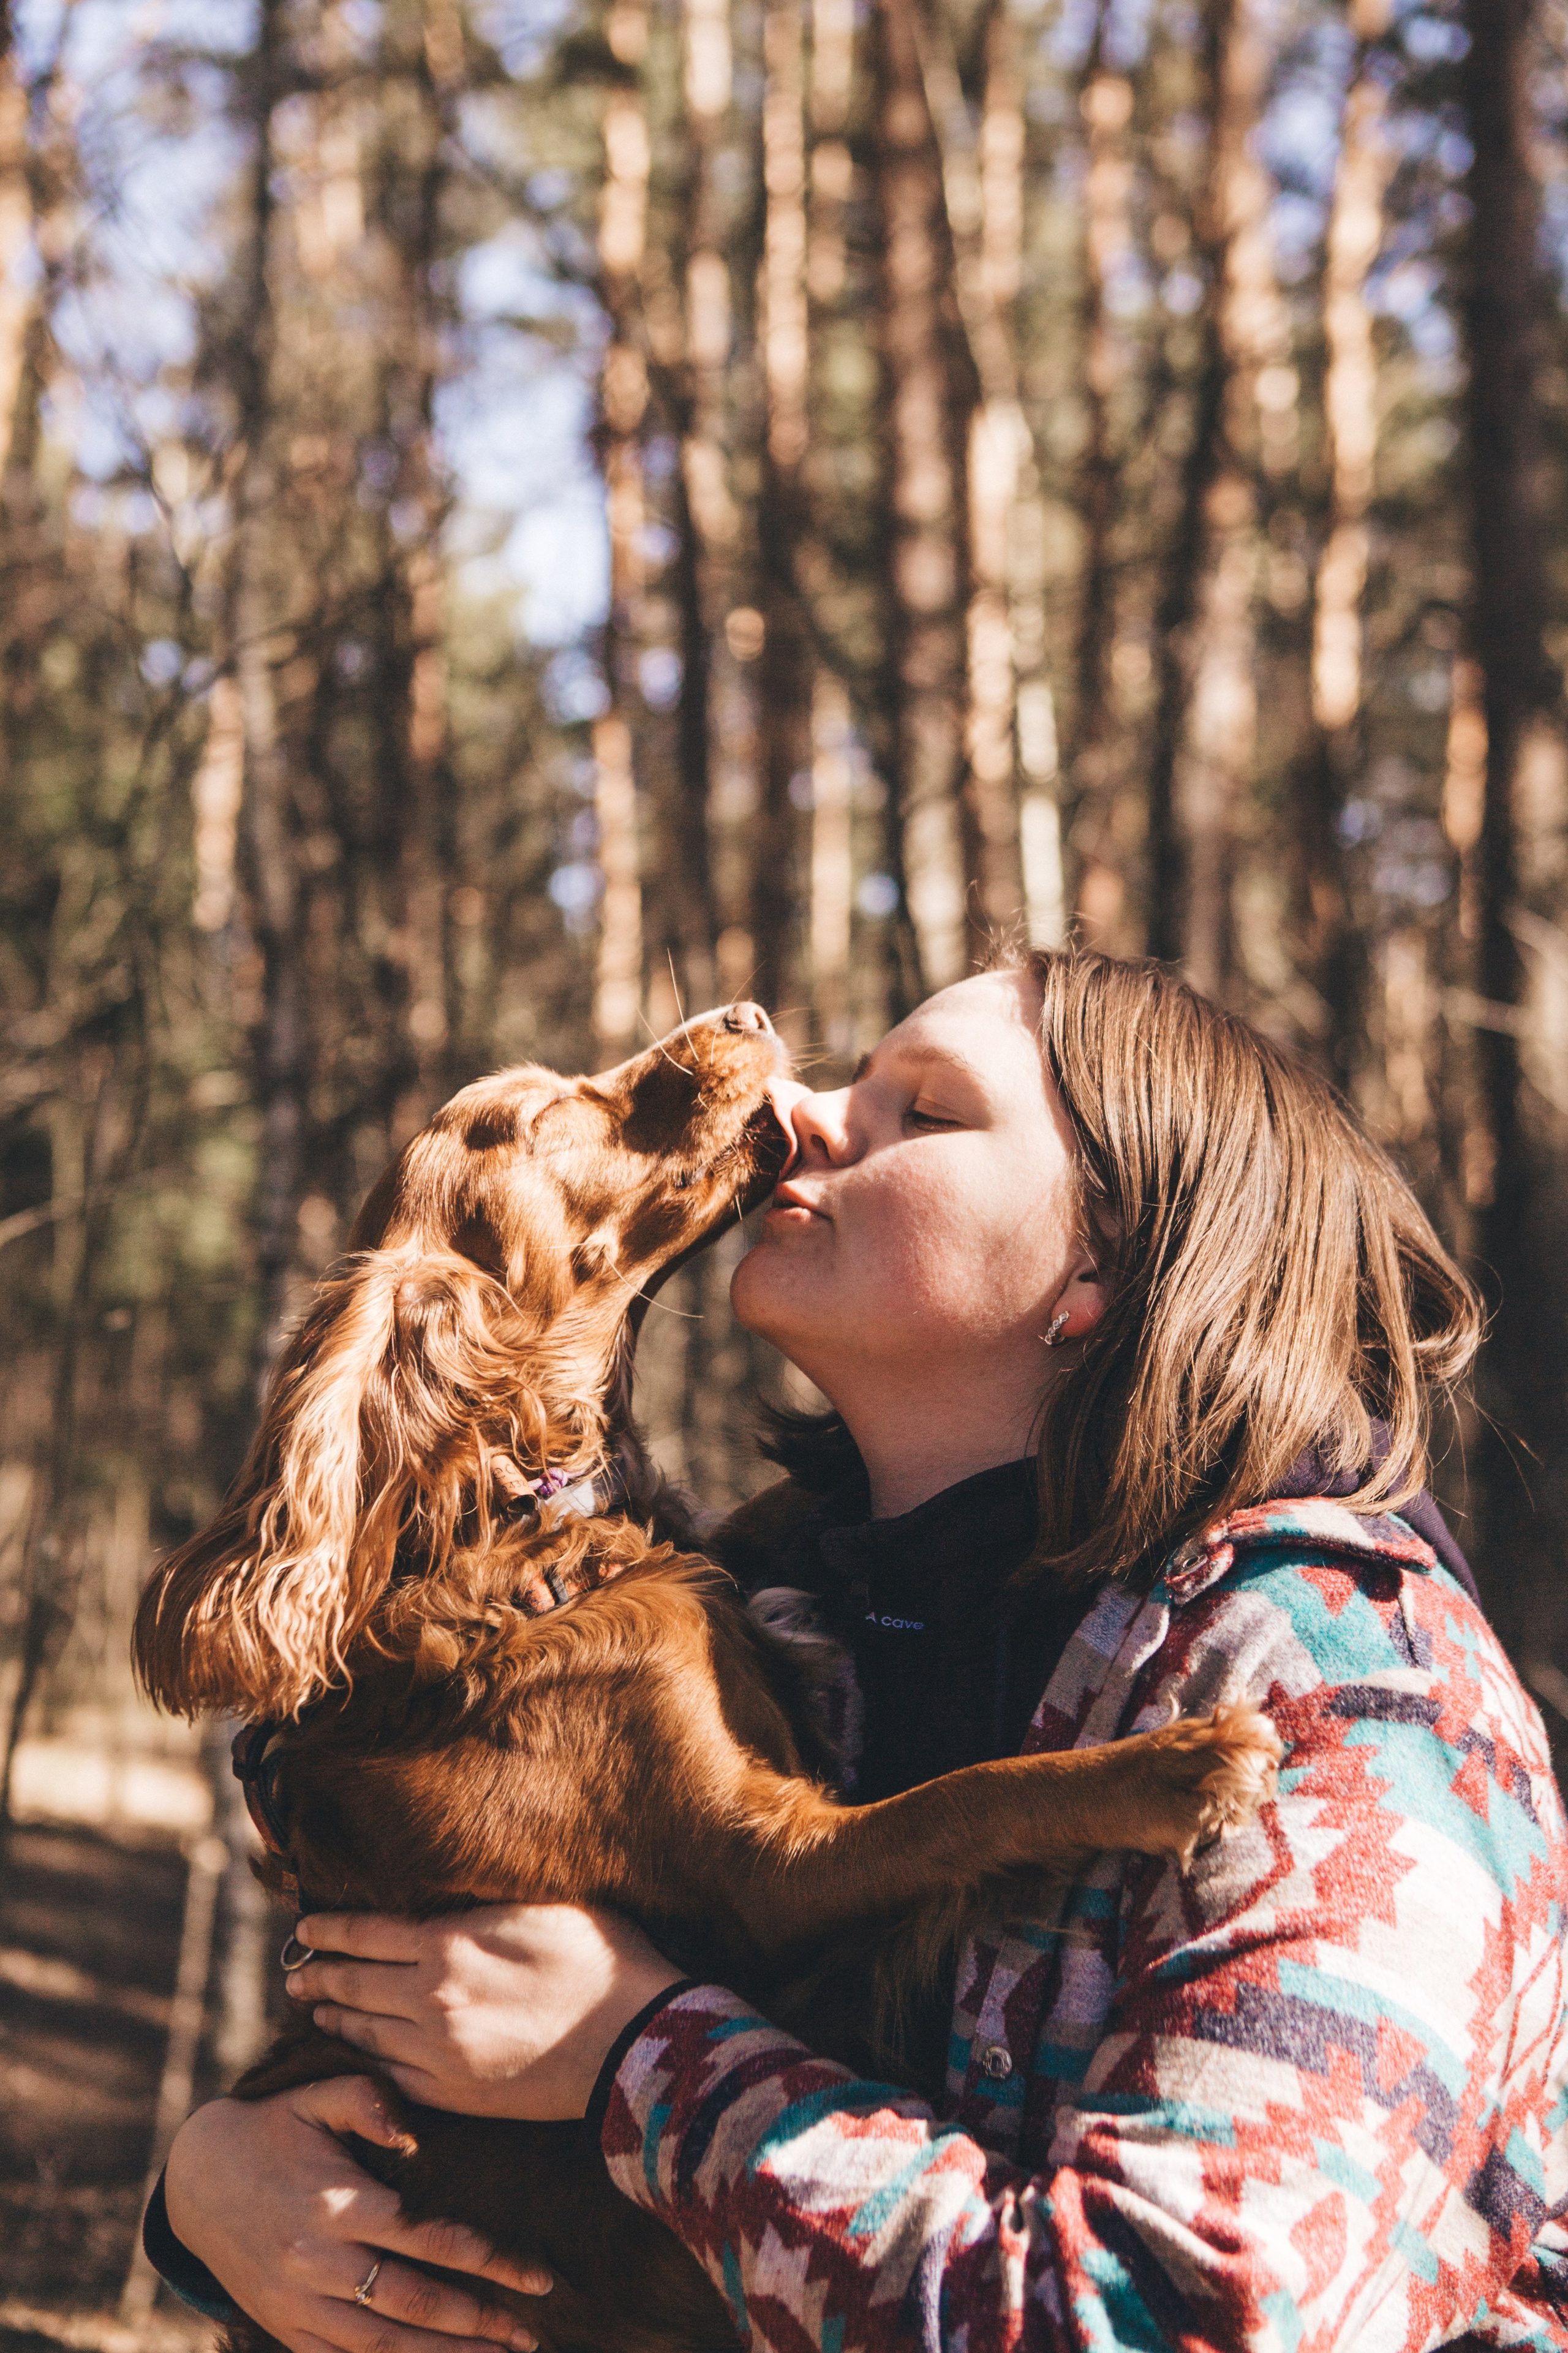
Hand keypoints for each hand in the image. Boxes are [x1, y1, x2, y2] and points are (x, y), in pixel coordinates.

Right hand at [164, 2077, 550, 2352]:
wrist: (197, 2180)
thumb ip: (368, 2100)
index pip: (431, 2239)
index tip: (538, 2277)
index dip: (491, 2262)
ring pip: (384, 2345)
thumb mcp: (314, 2093)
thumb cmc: (273, 2127)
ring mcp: (300, 2302)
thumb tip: (413, 2132)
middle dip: (481, 2322)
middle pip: (416, 2302)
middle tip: (531, 2334)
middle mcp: (321, 2261)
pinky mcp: (285, 2325)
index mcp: (339, 2202)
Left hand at [286, 1903, 682, 2119]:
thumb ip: (482, 1901)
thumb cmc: (598, 1958)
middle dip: (319, 1974)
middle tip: (297, 1971)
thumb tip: (448, 1890)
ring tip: (315, 2008)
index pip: (365, 1933)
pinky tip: (356, 2050)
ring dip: (333, 2017)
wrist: (632, 2040)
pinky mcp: (453, 2094)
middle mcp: (431, 1999)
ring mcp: (437, 2053)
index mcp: (448, 1944)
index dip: (328, 1929)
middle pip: (353, 1984)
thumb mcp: (539, 1903)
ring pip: (364, 2032)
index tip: (305, 1926)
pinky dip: (363, 2059)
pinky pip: (389, 2074)